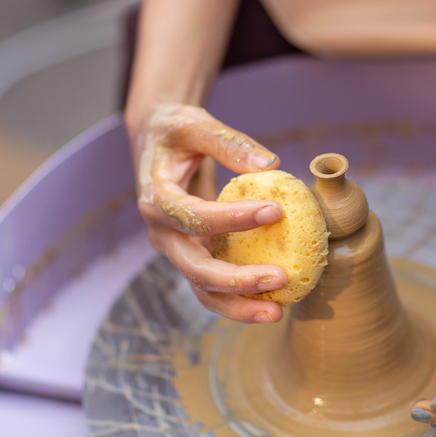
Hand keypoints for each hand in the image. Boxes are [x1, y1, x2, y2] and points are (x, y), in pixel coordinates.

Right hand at [127, 103, 287, 322]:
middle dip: (237, 280)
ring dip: (239, 304)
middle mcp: (162, 233)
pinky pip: (214, 287)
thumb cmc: (176, 132)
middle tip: (281, 278)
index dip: (234, 218)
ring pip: (203, 289)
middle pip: (195, 268)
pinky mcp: (192, 257)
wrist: (154, 145)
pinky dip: (240, 299)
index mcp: (156, 200)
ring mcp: (176, 250)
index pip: (194, 217)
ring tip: (278, 311)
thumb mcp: (196, 125)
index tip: (275, 210)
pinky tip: (272, 302)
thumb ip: (229, 143)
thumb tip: (271, 165)